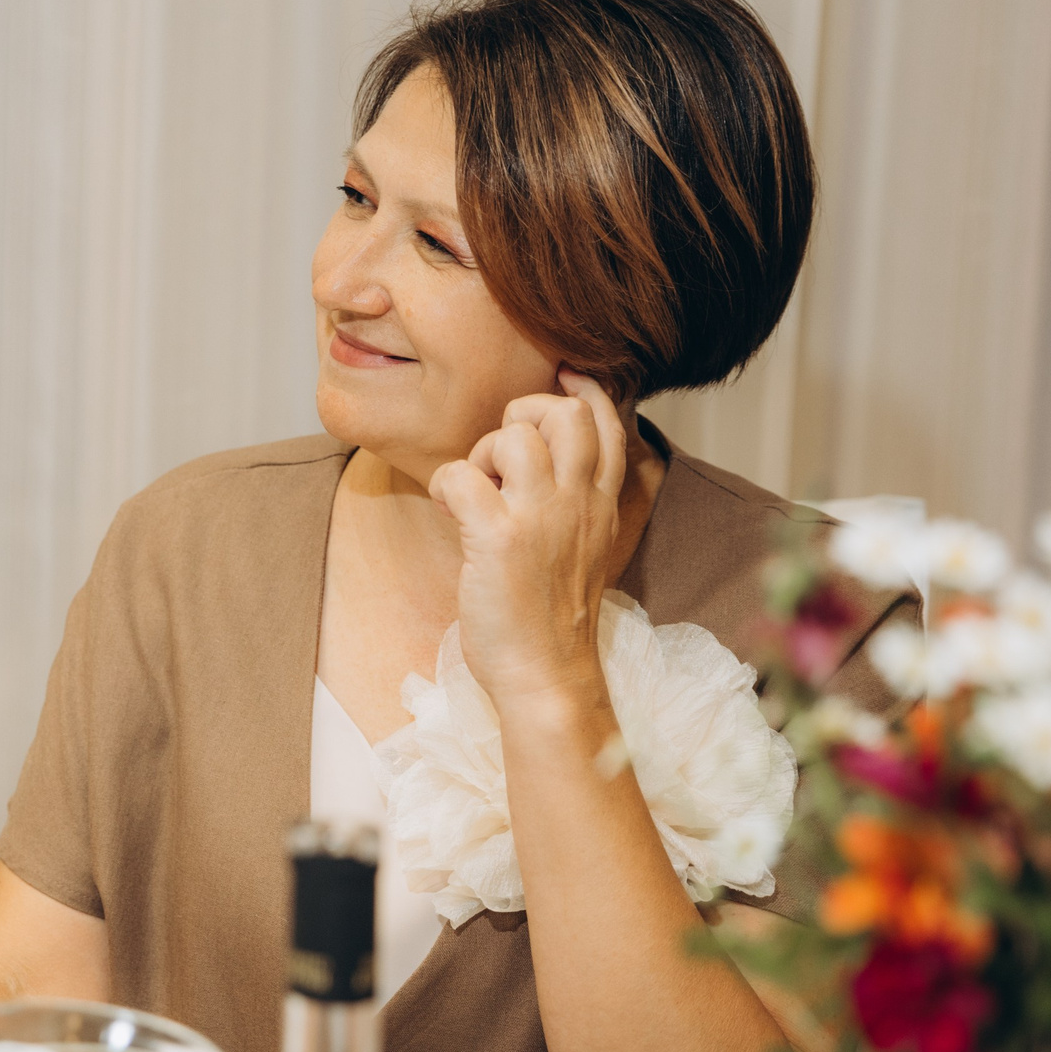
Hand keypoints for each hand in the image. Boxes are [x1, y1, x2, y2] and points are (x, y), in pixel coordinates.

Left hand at [428, 371, 627, 713]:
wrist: (546, 674)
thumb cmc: (551, 615)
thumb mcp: (583, 548)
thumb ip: (572, 502)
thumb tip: (539, 462)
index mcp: (600, 504)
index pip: (605, 423)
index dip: (582, 389)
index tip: (560, 378)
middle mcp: (578, 503)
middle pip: (563, 413)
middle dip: (522, 416)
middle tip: (500, 460)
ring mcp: (542, 518)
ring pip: (512, 435)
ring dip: (480, 455)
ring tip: (476, 496)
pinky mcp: (500, 540)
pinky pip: (460, 475)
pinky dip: (445, 486)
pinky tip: (451, 514)